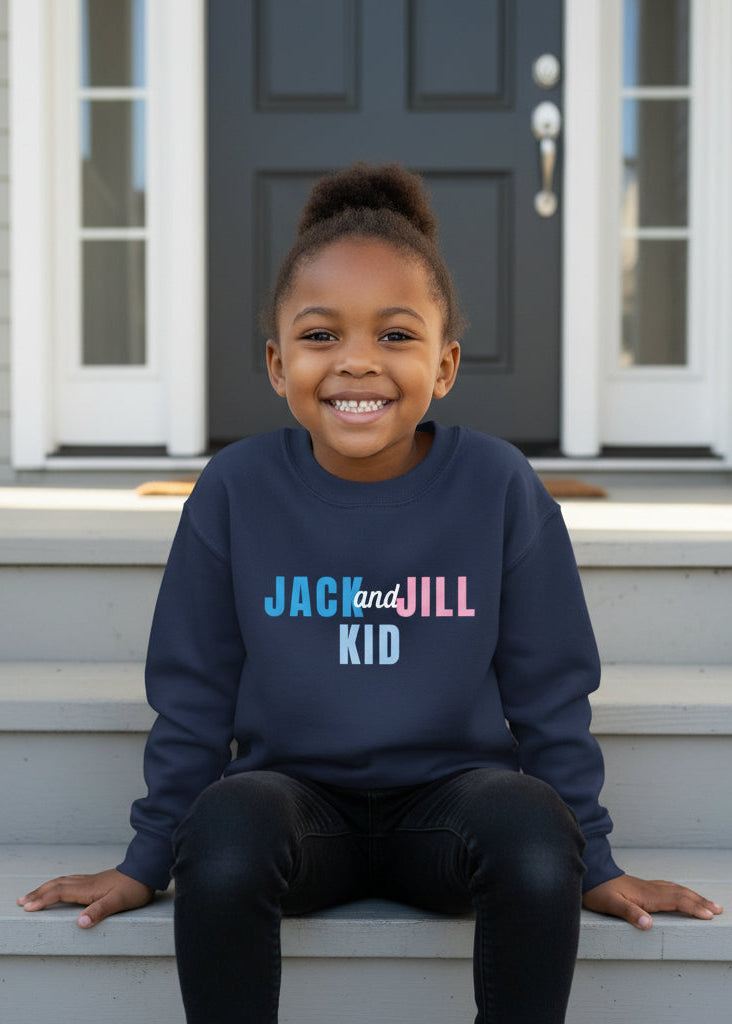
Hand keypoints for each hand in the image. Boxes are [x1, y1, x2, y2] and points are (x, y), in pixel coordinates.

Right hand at [17, 868, 153, 928]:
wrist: (146, 871)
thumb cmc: (134, 887)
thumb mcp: (119, 902)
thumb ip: (100, 911)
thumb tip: (80, 923)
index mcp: (88, 889)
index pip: (59, 893)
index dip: (43, 900)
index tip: (27, 907)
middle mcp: (86, 883)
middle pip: (56, 885)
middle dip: (38, 893)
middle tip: (21, 901)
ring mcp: (90, 881)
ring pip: (62, 882)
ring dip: (46, 888)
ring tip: (34, 895)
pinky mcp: (95, 881)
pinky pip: (70, 881)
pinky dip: (58, 885)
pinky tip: (59, 888)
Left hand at [583, 873, 723, 929]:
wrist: (589, 874)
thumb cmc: (598, 891)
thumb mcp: (610, 904)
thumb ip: (629, 913)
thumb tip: (648, 924)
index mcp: (647, 895)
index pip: (676, 901)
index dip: (693, 908)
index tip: (709, 915)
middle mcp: (650, 889)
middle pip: (680, 894)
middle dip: (700, 902)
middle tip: (718, 909)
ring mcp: (647, 887)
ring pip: (675, 890)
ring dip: (692, 895)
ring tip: (706, 902)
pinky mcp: (642, 887)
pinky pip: (667, 888)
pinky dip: (679, 891)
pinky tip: (679, 893)